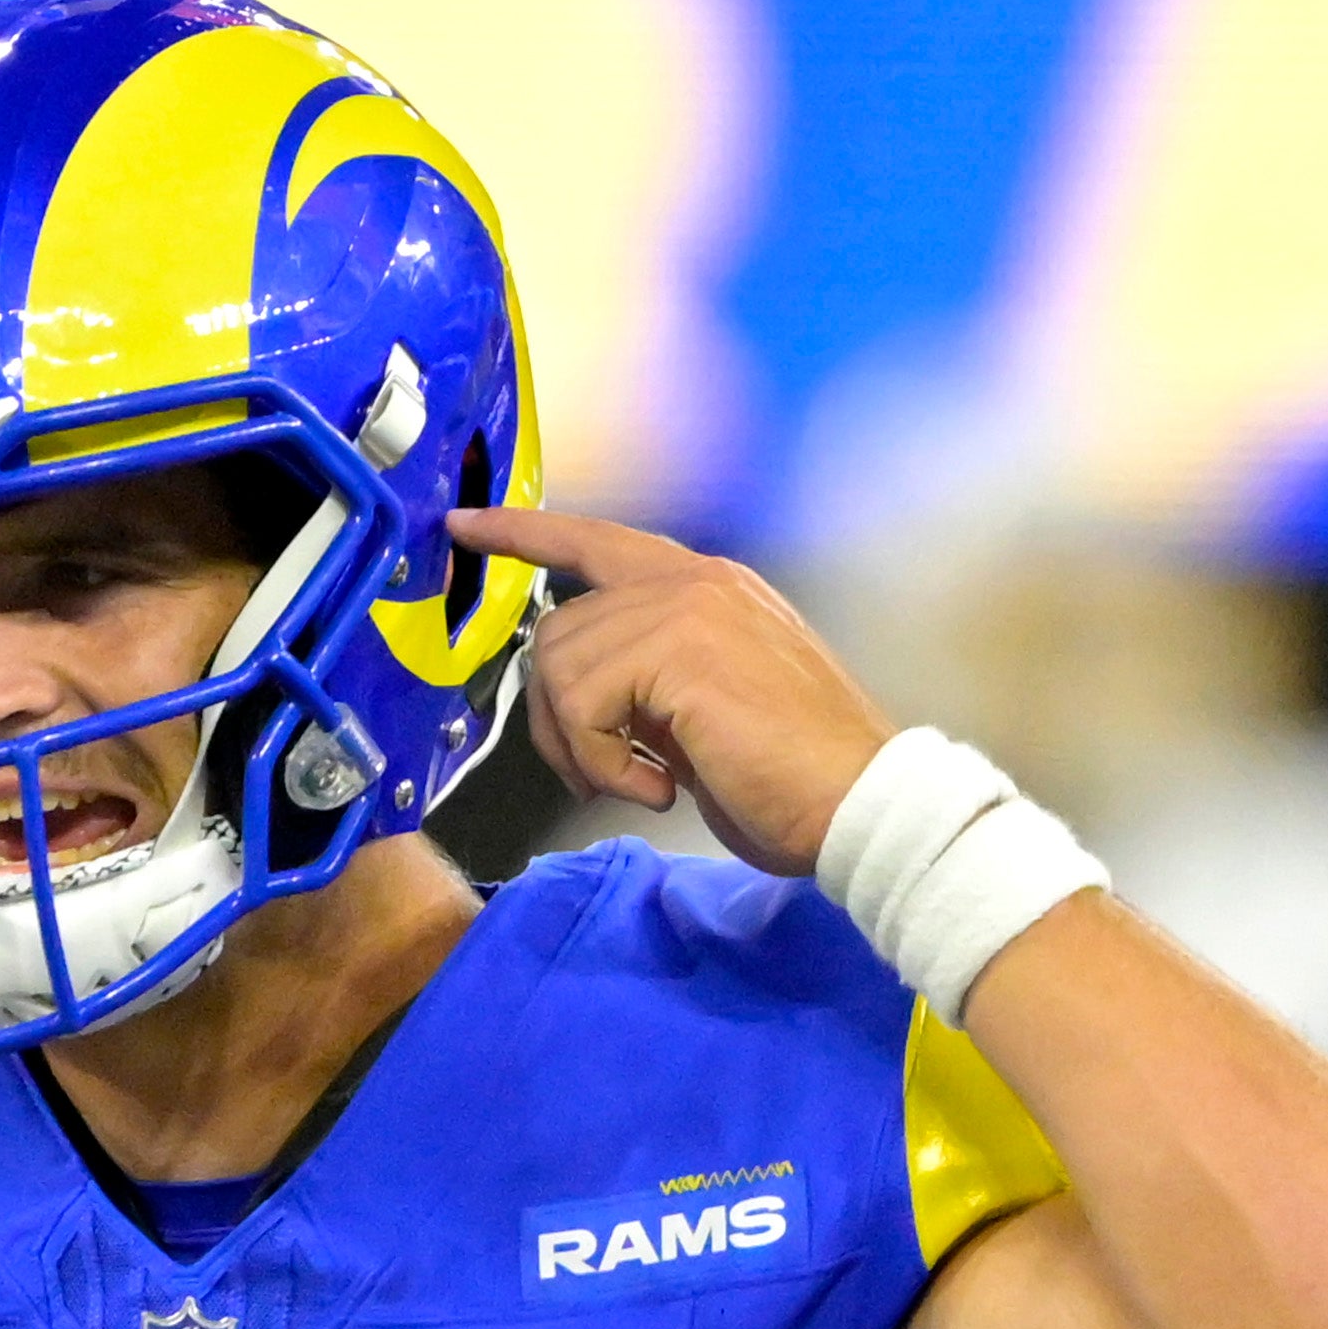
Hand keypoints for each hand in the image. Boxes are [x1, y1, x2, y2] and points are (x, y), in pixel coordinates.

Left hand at [451, 506, 895, 878]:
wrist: (859, 803)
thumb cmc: (790, 776)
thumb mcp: (699, 713)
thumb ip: (643, 679)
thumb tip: (571, 692)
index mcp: (705, 588)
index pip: (597, 542)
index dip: (525, 533)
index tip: (468, 525)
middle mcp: (696, 581)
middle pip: (557, 629)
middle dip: (553, 717)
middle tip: (599, 774)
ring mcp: (690, 607)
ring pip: (560, 668)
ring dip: (582, 749)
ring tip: (642, 781)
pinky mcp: (680, 649)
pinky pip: (582, 704)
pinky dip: (603, 764)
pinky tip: (659, 785)